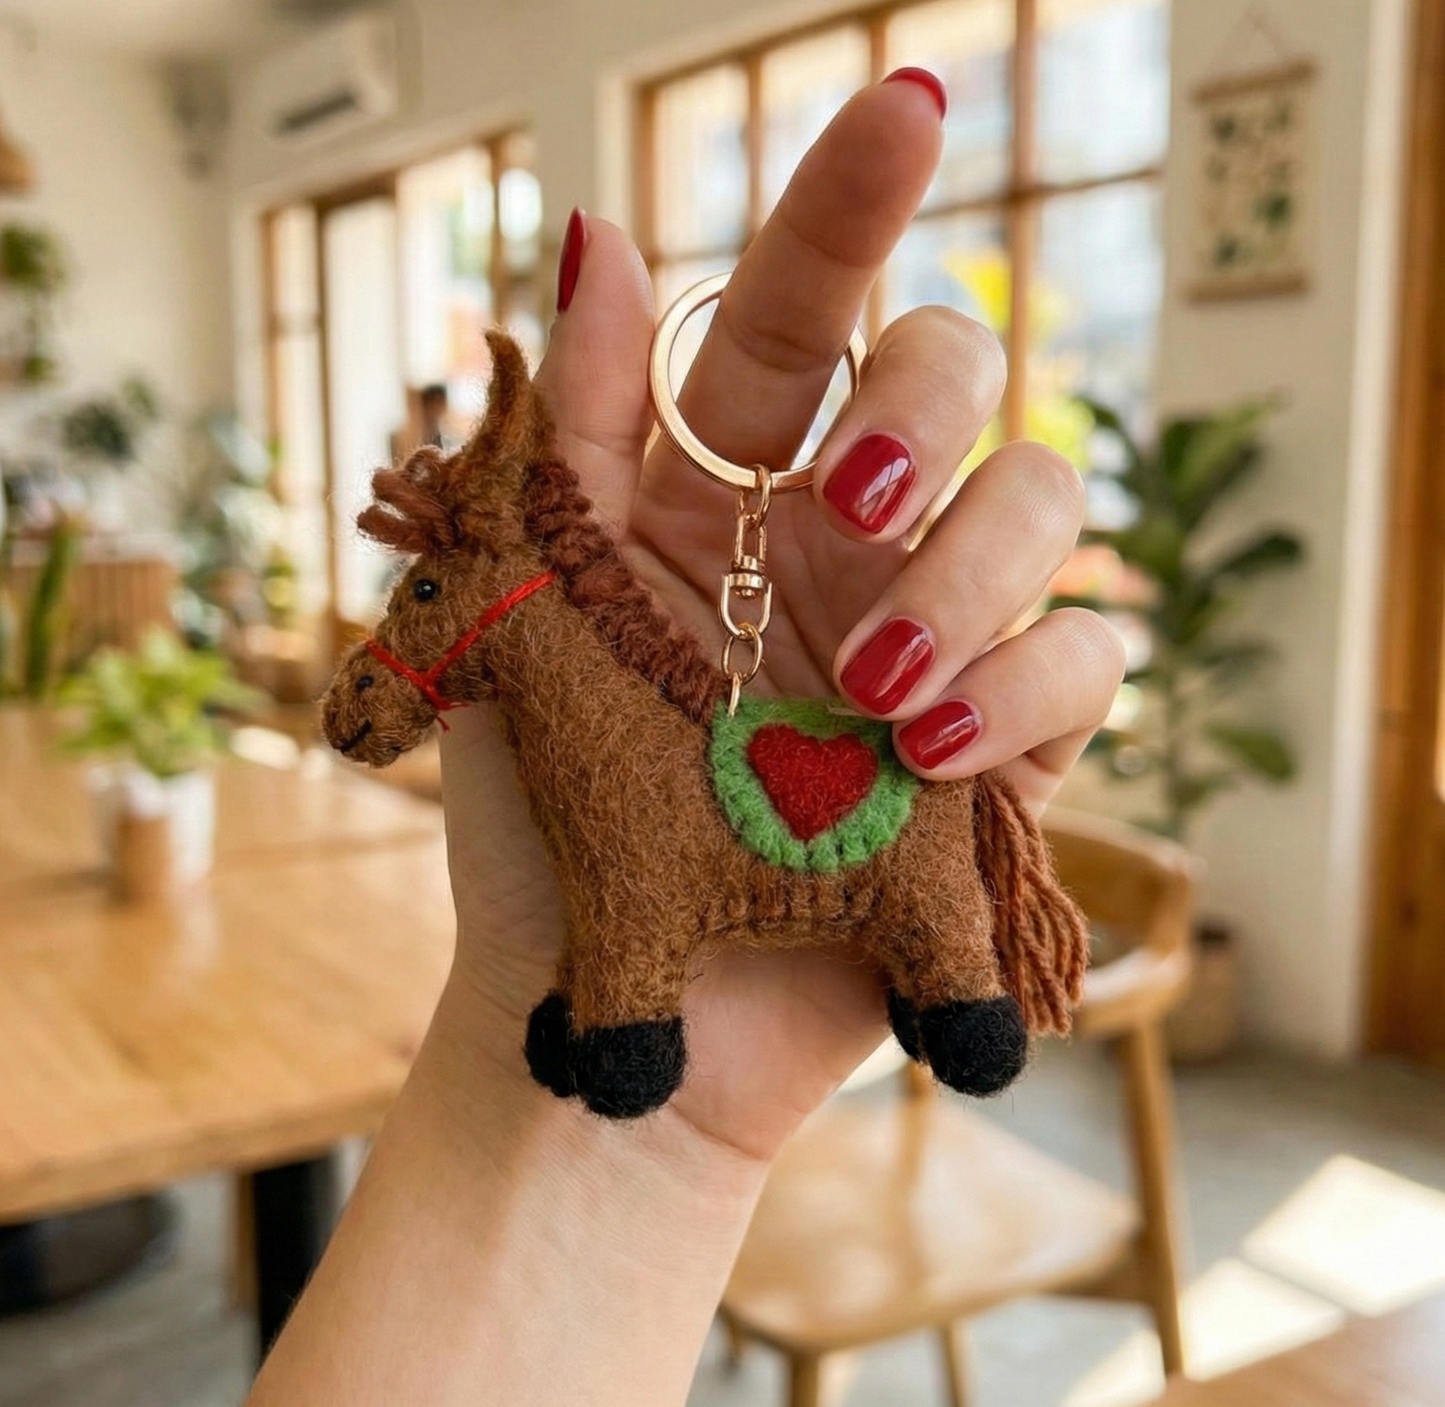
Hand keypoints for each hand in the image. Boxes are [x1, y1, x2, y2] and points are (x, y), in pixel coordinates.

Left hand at [442, 75, 1123, 1162]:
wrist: (610, 1018)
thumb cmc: (555, 827)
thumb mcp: (531, 616)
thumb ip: (565, 431)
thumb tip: (591, 229)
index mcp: (719, 498)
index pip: (793, 319)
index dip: (848, 207)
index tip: (906, 105)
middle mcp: (839, 545)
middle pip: (954, 377)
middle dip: (921, 410)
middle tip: (840, 502)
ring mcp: (930, 638)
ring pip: (1045, 505)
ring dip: (975, 573)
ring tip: (881, 693)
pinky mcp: (999, 751)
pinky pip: (1090, 665)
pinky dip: (1030, 689)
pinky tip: (938, 752)